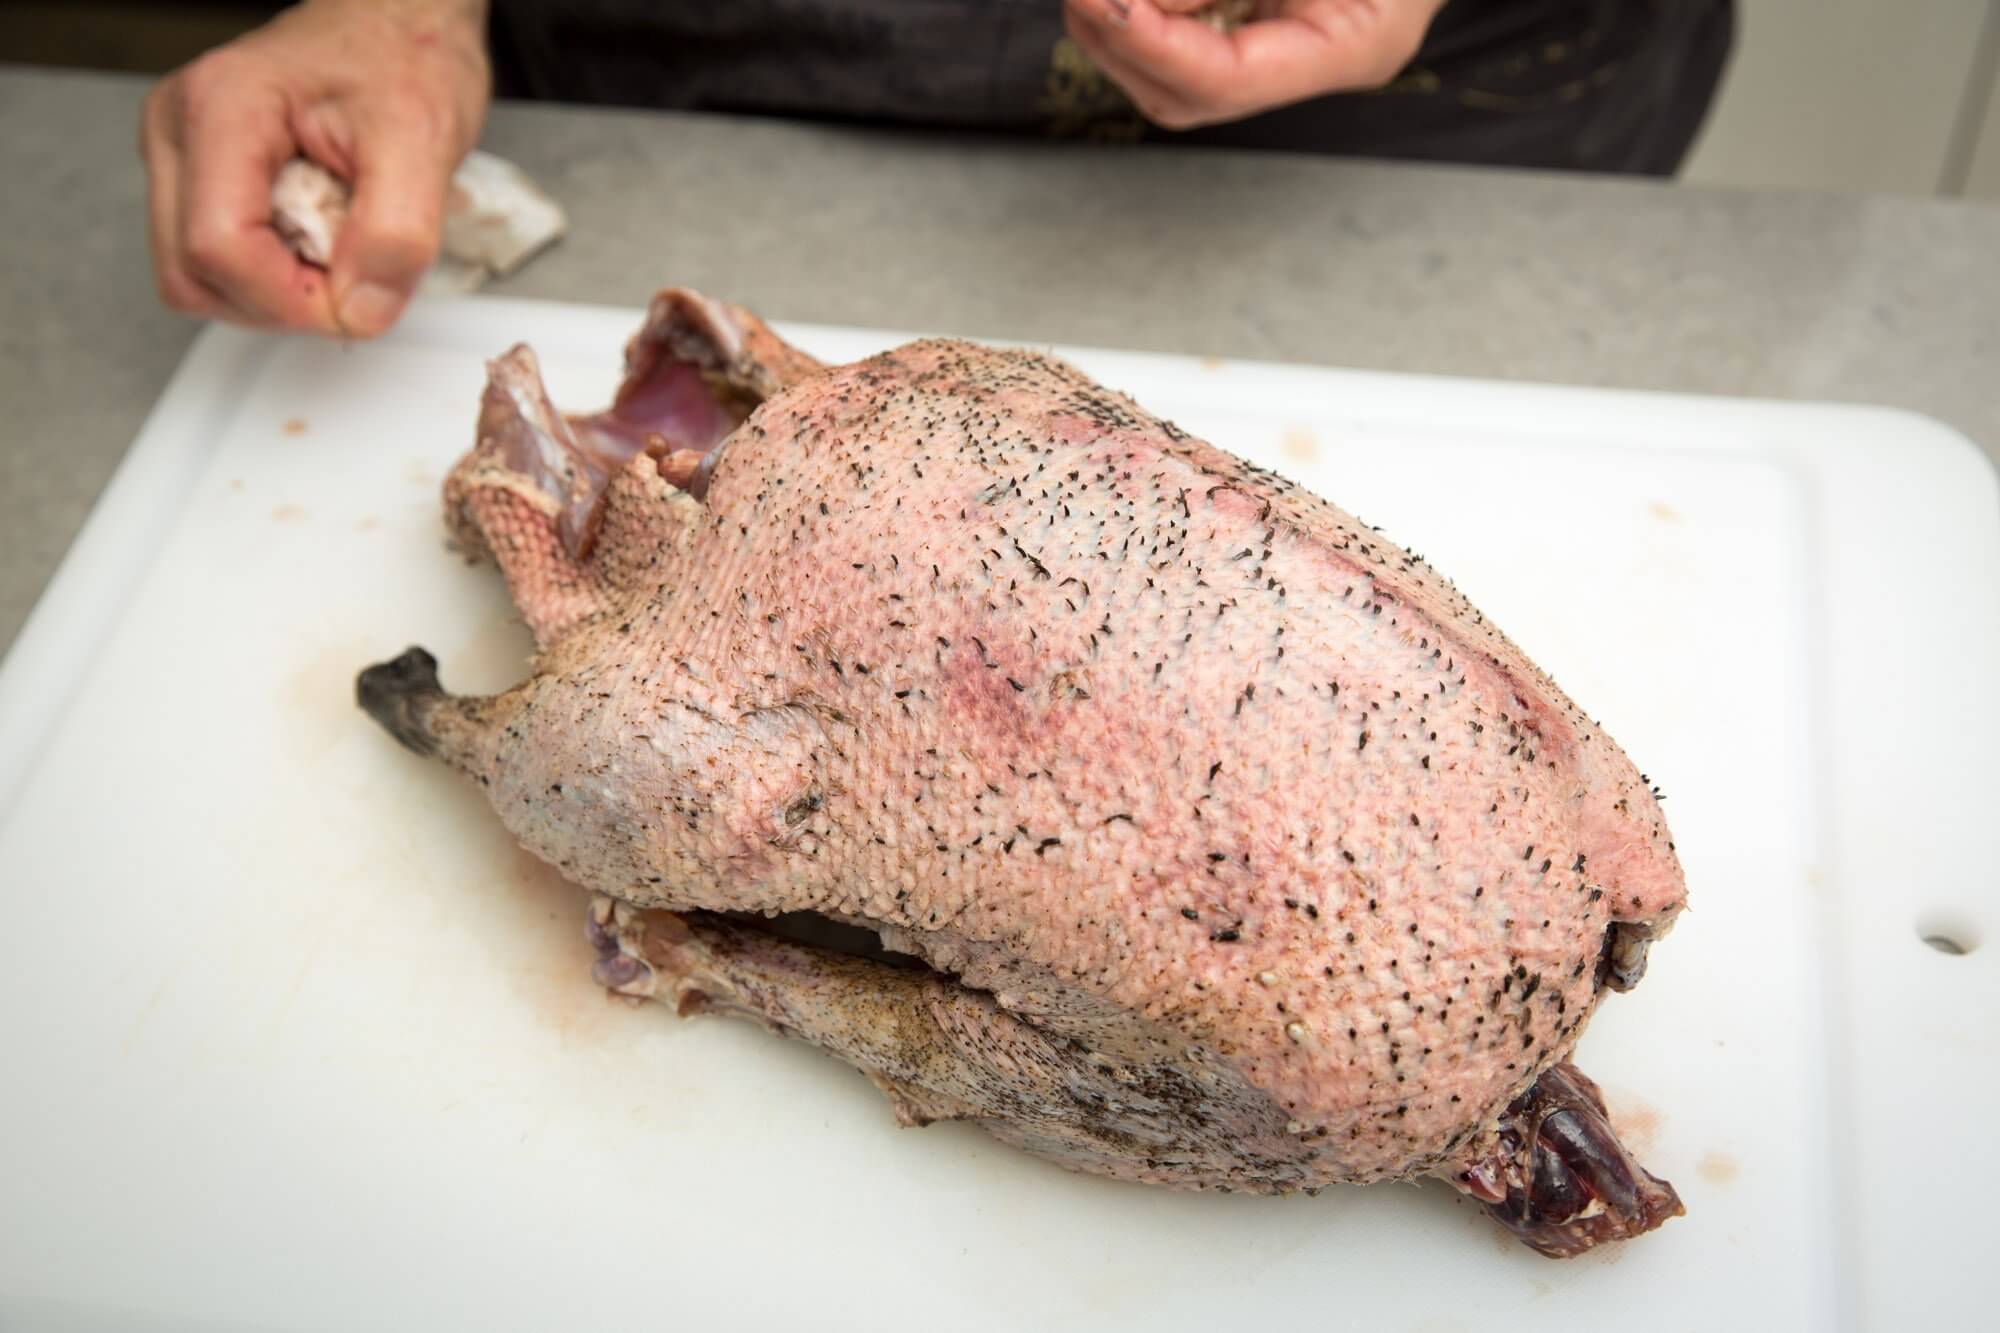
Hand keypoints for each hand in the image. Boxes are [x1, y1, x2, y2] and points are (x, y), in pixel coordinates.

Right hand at [140, 0, 489, 336]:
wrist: (399, 23)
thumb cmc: (404, 57)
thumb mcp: (424, 143)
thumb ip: (397, 236)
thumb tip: (360, 313)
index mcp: (221, 110)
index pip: (218, 249)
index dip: (291, 299)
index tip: (357, 296)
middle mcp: (180, 131)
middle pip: (191, 276)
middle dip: (279, 302)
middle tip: (352, 273)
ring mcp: (182, 156)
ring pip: (196, 279)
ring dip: (276, 294)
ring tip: (339, 246)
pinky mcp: (201, 177)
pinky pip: (217, 263)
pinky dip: (274, 276)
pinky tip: (320, 238)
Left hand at [1062, 0, 1443, 129]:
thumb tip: (1132, 2)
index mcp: (1354, 46)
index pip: (1225, 81)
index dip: (1150, 43)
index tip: (1100, 1)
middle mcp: (1316, 59)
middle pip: (1185, 93)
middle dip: (1119, 40)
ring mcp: (1289, 43)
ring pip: (1174, 72)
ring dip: (1120, 25)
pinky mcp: (1265, 14)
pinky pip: (1191, 30)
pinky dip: (1147, 9)